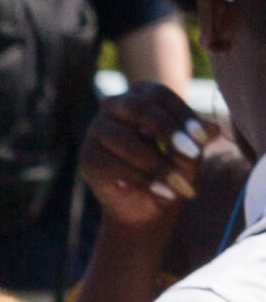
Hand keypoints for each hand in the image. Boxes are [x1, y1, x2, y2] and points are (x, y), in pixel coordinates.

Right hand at [81, 80, 232, 237]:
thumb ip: (198, 139)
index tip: (203, 138)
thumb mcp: (190, 152)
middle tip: (191, 154)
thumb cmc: (171, 169)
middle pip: (139, 108)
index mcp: (139, 95)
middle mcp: (112, 107)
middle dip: (167, 130)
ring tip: (180, 184)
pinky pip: (112, 165)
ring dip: (156, 164)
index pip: (159, 94)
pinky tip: (160, 191)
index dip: (182, 114)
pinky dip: (140, 180)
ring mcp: (95, 132)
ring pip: (125, 140)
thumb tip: (214, 129)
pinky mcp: (88, 159)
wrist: (147, 206)